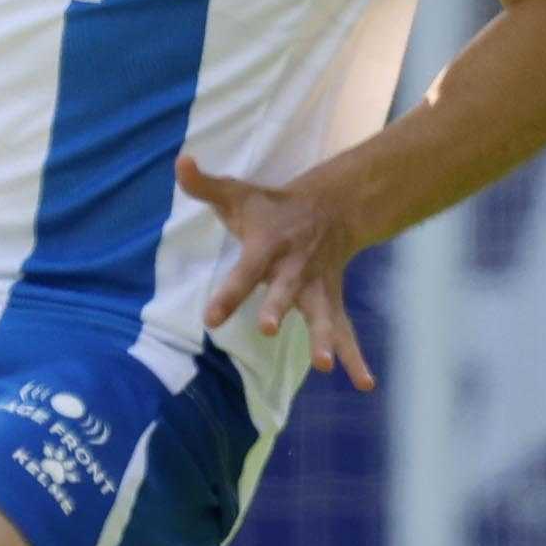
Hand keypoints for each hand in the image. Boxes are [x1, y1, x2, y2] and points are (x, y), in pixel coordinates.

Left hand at [176, 150, 374, 388]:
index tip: (210, 318)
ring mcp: (316, 288)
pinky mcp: (331, 301)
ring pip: (322, 314)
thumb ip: (204, 184)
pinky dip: (357, 357)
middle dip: (277, 309)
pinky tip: (365, 384)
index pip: (244, 271)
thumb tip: (180, 160)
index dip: (228, 293)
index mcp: (268, 247)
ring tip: (326, 365)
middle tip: (266, 329)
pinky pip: (345, 331)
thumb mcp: (238, 194)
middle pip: (285, 291)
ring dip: (324, 338)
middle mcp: (294, 270)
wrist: (330, 208)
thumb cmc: (272, 208)